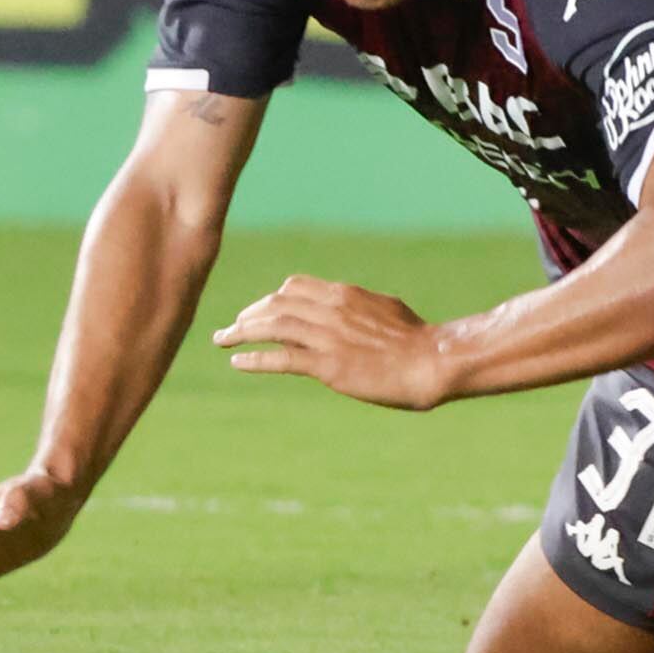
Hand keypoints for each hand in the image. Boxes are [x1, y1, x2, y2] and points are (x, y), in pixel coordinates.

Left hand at [212, 276, 448, 410]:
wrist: (431, 362)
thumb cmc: (416, 339)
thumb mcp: (385, 310)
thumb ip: (360, 307)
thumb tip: (350, 308)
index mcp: (345, 294)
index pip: (294, 287)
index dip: (270, 299)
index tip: (258, 312)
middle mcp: (331, 309)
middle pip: (276, 303)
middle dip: (249, 314)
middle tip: (231, 328)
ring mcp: (328, 337)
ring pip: (272, 326)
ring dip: (241, 332)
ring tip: (222, 340)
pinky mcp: (328, 365)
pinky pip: (281, 358)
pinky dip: (255, 358)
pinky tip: (238, 361)